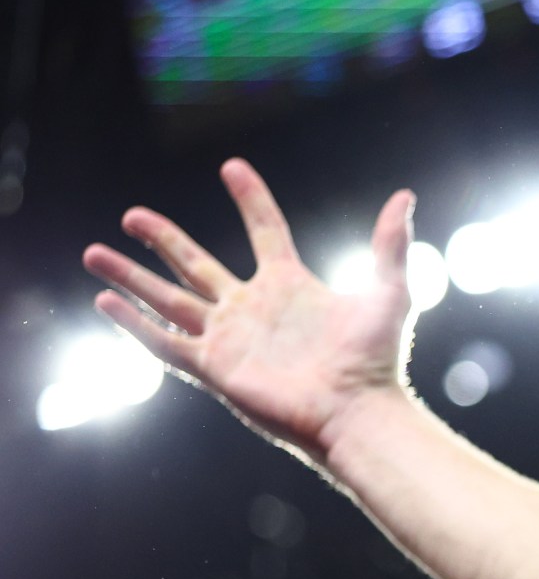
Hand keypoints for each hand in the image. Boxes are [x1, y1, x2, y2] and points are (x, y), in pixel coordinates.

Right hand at [82, 159, 419, 457]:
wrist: (358, 411)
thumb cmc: (376, 360)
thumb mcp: (390, 293)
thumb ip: (391, 245)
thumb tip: (404, 197)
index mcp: (291, 286)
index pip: (265, 231)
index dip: (250, 199)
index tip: (231, 167)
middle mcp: (254, 308)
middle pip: (197, 265)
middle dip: (163, 239)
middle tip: (132, 215)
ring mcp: (230, 338)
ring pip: (169, 299)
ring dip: (131, 277)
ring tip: (94, 252)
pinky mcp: (215, 367)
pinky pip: (165, 342)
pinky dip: (135, 322)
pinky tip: (106, 301)